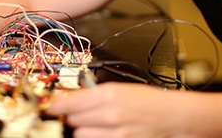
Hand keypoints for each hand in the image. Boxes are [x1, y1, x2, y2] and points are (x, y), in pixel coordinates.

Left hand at [46, 82, 175, 137]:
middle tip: (77, 114)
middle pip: (73, 120)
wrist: (172, 116)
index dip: (56, 105)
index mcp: (109, 94)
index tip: (50, 107)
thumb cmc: (149, 100)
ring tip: (91, 124)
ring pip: (81, 135)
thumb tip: (72, 98)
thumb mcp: (121, 88)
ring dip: (82, 130)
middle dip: (72, 117)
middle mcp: (110, 114)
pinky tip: (100, 132)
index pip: (70, 102)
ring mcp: (115, 133)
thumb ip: (95, 93)